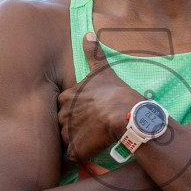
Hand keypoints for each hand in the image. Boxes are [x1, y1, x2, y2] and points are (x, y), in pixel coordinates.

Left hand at [56, 32, 142, 163]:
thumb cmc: (117, 92)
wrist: (127, 115)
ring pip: (66, 140)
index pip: (65, 107)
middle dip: (75, 127)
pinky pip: (70, 156)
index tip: (92, 114)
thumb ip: (93, 52)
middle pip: (64, 123)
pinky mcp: (74, 150)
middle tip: (94, 128)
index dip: (79, 112)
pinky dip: (78, 156)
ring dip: (77, 142)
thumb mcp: (104, 69)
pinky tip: (91, 152)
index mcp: (66, 97)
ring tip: (94, 141)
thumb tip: (87, 33)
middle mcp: (62, 114)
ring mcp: (67, 133)